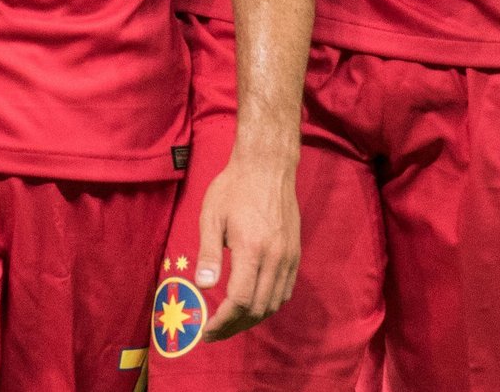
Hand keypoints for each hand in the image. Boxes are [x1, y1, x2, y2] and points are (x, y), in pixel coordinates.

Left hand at [194, 151, 300, 340]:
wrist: (268, 167)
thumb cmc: (234, 188)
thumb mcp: (212, 216)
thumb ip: (208, 254)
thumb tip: (203, 287)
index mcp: (252, 249)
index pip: (239, 301)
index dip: (222, 322)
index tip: (206, 330)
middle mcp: (275, 258)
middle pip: (257, 309)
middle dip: (234, 327)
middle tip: (214, 332)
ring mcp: (289, 257)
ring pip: (274, 304)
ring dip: (252, 320)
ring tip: (230, 323)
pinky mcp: (295, 254)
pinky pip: (285, 291)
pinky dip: (268, 305)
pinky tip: (252, 305)